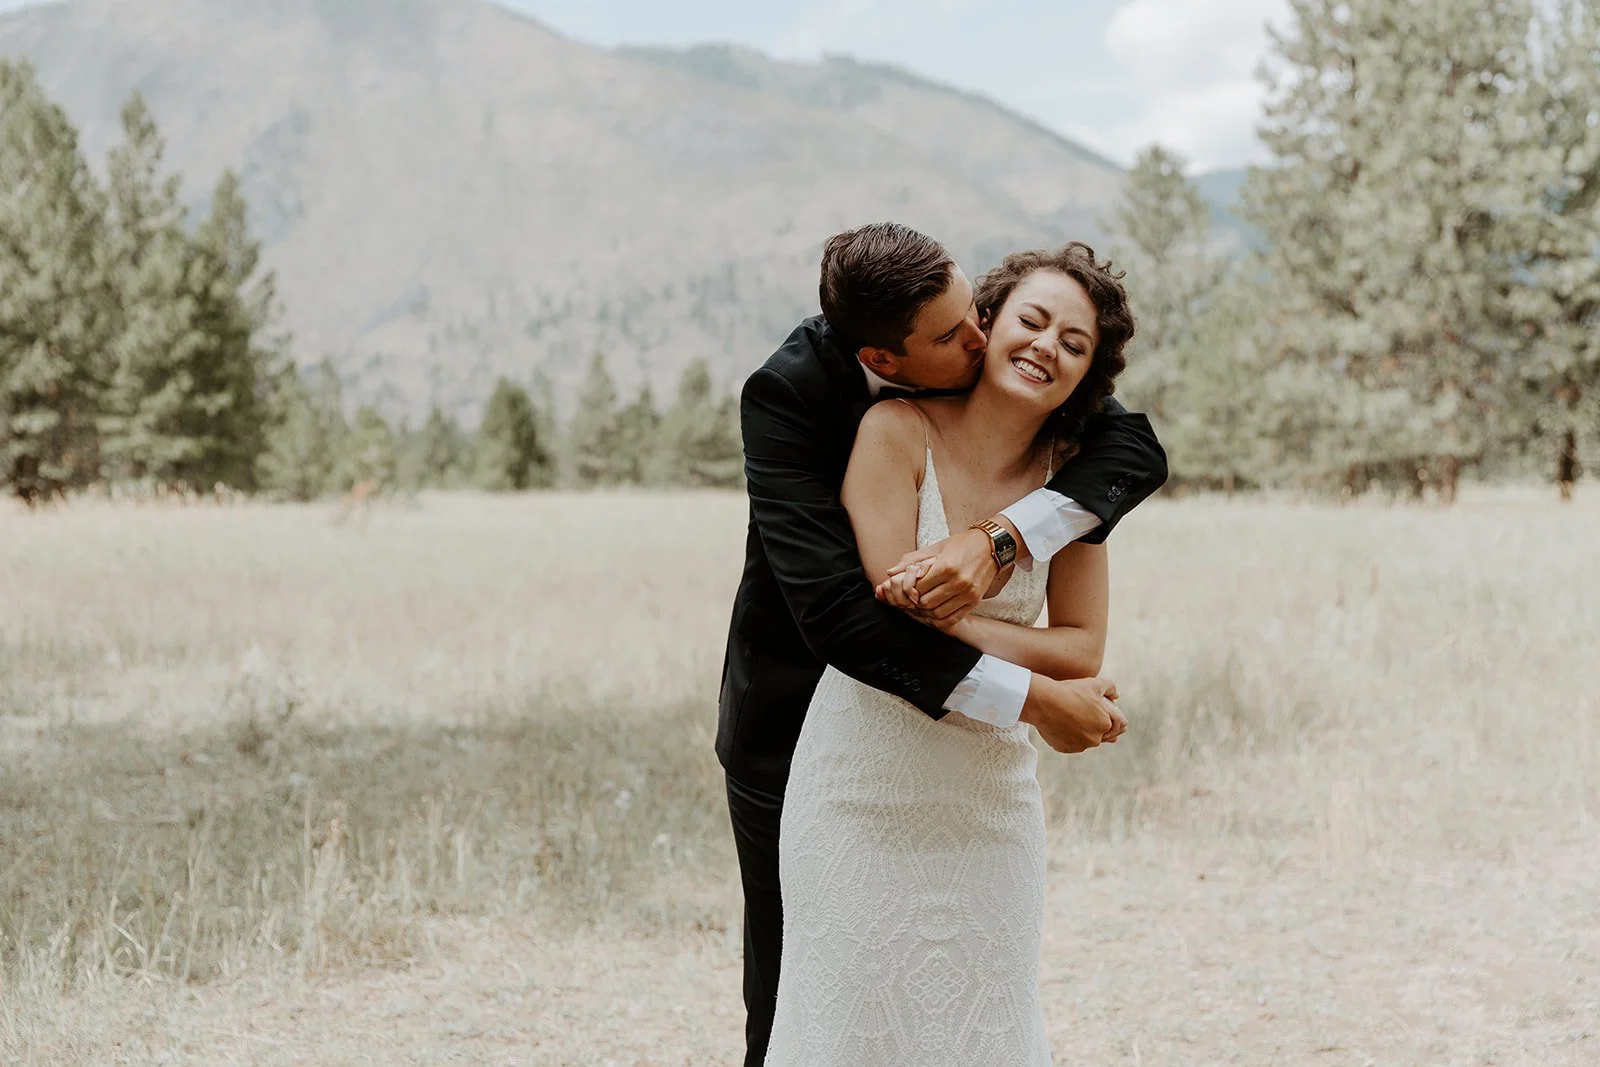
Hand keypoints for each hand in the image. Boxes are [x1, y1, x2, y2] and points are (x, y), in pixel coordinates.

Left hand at [884, 528, 998, 627]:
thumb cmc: (962, 544)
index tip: (909, 588)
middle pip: (926, 603)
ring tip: (923, 605)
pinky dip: (940, 620)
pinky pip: (953, 619)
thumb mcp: (936, 548)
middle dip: (916, 602)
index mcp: (945, 567)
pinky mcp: (974, 601)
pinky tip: (935, 612)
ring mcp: (967, 594)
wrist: (992, 546)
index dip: (909, 590)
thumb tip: (889, 572)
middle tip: (913, 598)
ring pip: (938, 613)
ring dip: (926, 612)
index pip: (918, 588)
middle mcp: (957, 582)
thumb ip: (912, 561)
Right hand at [1020, 676, 1124, 753]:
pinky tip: (1061, 723)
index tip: (1097, 710)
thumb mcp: (1094, 683)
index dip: (1107, 715)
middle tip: (1082, 711)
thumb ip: (1111, 688)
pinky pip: (1071, 744)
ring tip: (1070, 716)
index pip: (1115, 725)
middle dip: (1095, 724)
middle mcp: (1095, 739)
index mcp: (1105, 724)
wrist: (1043, 702)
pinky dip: (1068, 736)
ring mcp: (1079, 746)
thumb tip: (1117, 696)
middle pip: (1100, 733)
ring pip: (1085, 739)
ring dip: (1082, 731)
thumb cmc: (1070, 691)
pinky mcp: (1065, 749)